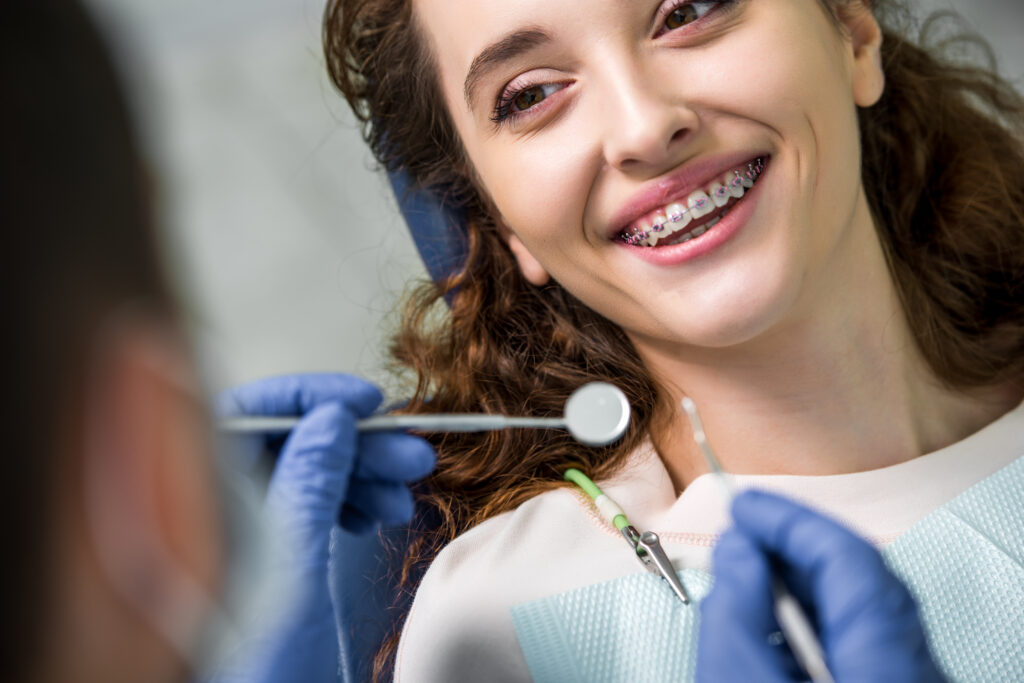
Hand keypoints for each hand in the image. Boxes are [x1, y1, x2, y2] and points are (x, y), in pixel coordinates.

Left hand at [213, 373, 435, 681]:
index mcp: (190, 507)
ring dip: (358, 475)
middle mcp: (206, 515)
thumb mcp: (289, 572)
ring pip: (300, 478)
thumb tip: (330, 421)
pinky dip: (345, 505)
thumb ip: (306, 486)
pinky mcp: (261, 562)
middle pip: (280, 446)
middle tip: (406, 452)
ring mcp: (234, 538)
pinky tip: (376, 514)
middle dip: (350, 444)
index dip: (307, 399)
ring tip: (403, 490)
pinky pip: (305, 511)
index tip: (362, 402)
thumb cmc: (255, 673)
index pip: (243, 416)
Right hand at [697, 490, 943, 682]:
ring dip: (800, 585)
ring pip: (861, 613)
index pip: (852, 561)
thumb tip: (738, 547)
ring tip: (746, 576)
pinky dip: (812, 621)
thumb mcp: (734, 680)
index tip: (744, 506)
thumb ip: (735, 610)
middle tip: (741, 534)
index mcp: (883, 666)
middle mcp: (913, 673)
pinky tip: (771, 624)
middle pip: (863, 582)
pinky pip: (859, 643)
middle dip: (796, 550)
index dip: (793, 523)